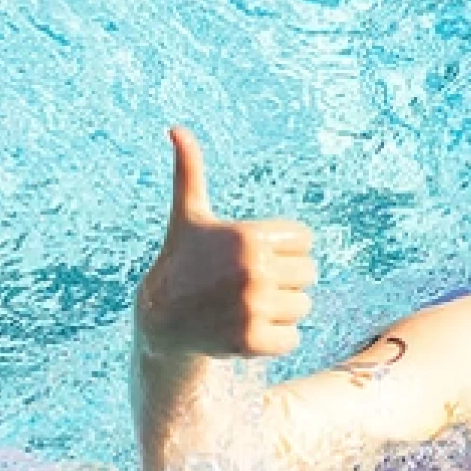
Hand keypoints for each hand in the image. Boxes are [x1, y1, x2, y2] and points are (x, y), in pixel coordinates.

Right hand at [136, 127, 315, 362]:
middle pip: (309, 274)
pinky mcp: (251, 342)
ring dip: (280, 310)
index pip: (306, 241)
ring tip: (246, 306)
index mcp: (248, 236)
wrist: (161, 319)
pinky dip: (275, 339)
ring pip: (303, 307)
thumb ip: (190, 172)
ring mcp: (252, 308)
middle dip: (284, 280)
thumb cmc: (183, 259)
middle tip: (249, 284)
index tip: (251, 256)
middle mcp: (253, 270)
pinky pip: (293, 339)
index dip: (283, 249)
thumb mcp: (189, 215)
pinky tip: (246, 329)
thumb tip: (176, 128)